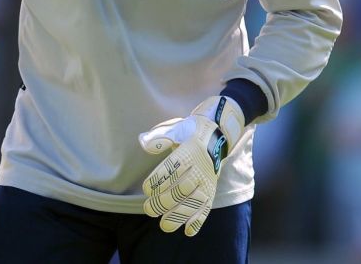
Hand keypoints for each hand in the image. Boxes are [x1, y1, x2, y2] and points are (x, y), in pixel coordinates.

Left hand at [139, 96, 243, 235]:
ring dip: (179, 215)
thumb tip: (143, 143)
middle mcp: (200, 167)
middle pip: (182, 188)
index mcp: (189, 150)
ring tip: (164, 225)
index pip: (173, 168)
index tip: (146, 189)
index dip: (159, 180)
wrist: (217, 133)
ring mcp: (207, 180)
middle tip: (148, 209)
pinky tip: (188, 231)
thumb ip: (158, 137)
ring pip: (194, 201)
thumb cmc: (189, 132)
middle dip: (164, 201)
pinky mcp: (212, 189)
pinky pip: (207, 206)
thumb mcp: (174, 128)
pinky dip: (199, 220)